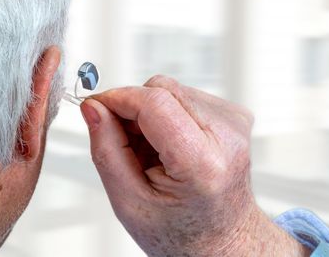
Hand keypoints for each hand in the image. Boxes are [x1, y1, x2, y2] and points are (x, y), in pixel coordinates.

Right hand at [80, 75, 309, 256]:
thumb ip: (107, 149)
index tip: (96, 107)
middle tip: (127, 143)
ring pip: (173, 90)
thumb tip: (93, 107)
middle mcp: (227, 137)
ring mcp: (236, 123)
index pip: (154, 102)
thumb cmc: (181, 231)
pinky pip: (187, 97)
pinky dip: (169, 116)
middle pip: (163, 89)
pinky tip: (170, 146)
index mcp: (203, 163)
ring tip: (153, 153)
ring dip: (152, 115)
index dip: (118, 98)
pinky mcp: (235, 116)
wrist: (223, 239)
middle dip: (133, 108)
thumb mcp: (129, 202)